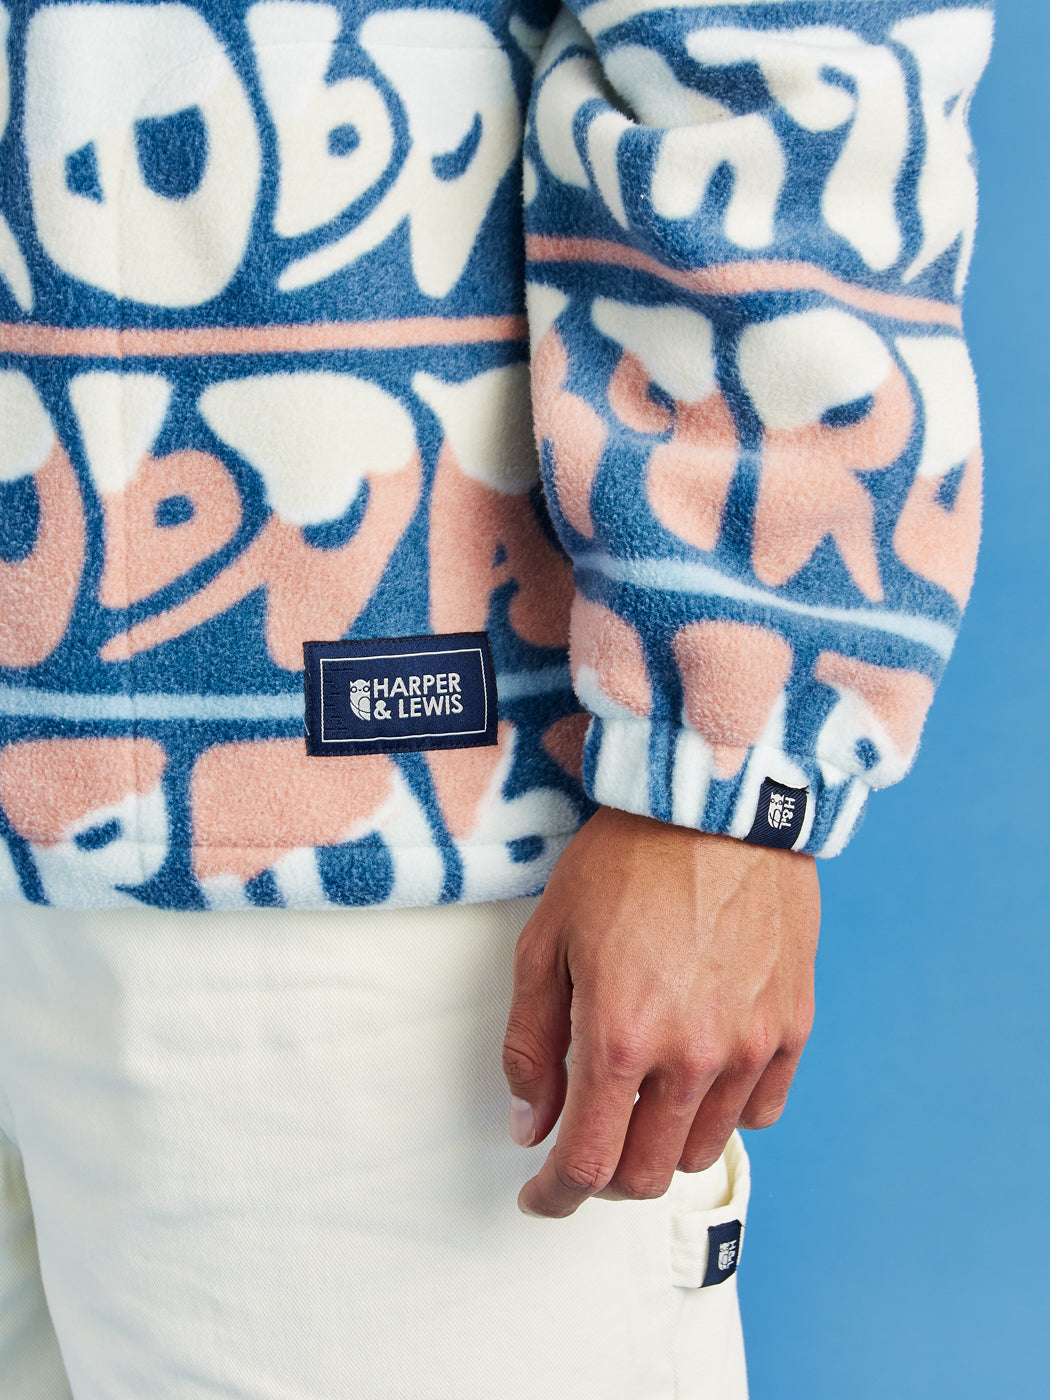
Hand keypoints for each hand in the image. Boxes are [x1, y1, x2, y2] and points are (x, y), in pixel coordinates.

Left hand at [502, 806, 819, 1216]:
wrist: (716, 805)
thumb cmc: (625, 862)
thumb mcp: (548, 940)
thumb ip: (532, 1043)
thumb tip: (530, 1125)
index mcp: (619, 1038)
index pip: (587, 1164)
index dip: (555, 1196)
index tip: (541, 1198)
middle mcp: (692, 1058)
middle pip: (645, 1173)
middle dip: (603, 1175)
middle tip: (586, 1140)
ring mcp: (750, 1046)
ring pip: (701, 1150)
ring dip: (660, 1144)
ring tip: (640, 1098)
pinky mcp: (791, 1027)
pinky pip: (759, 1112)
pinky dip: (722, 1114)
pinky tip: (698, 1077)